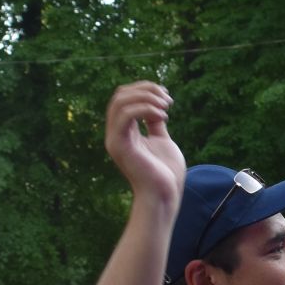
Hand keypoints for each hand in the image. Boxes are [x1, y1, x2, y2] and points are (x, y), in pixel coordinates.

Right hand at [104, 82, 185, 206]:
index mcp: (124, 131)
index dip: (145, 89)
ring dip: (147, 97)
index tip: (167, 97)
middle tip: (168, 100)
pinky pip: (125, 115)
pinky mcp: (120, 145)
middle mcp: (115, 133)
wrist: (165, 195)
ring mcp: (115, 139)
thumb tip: (156, 106)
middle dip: (146, 89)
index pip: (124, 97)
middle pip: (120, 95)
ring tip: (167, 107)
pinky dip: (145, 108)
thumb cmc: (165, 172)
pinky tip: (163, 116)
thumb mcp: (161, 140)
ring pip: (120, 101)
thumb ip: (155, 123)